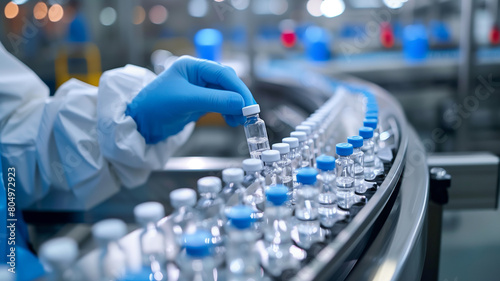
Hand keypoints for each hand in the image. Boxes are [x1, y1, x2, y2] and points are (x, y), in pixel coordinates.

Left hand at [126, 56, 254, 143]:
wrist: (140, 123)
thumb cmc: (155, 106)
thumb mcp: (186, 101)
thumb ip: (215, 100)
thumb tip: (241, 103)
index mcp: (193, 66)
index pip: (223, 73)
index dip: (238, 88)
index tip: (248, 104)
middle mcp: (198, 74)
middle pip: (227, 83)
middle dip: (239, 98)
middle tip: (249, 114)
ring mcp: (199, 88)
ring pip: (226, 94)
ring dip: (235, 106)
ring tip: (241, 120)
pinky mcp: (199, 102)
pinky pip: (220, 104)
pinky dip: (229, 112)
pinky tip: (232, 121)